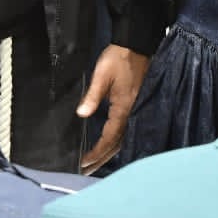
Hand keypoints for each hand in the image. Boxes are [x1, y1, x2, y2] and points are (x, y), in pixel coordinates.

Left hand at [76, 45, 149, 173]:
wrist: (136, 44)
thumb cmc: (117, 58)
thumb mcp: (101, 75)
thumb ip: (92, 96)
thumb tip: (81, 114)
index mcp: (124, 108)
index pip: (109, 138)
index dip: (96, 152)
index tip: (83, 163)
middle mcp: (133, 113)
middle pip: (117, 144)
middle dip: (101, 159)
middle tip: (85, 172)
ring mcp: (136, 110)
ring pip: (123, 139)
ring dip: (108, 153)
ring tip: (94, 165)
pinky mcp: (136, 106)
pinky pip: (127, 130)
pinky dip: (116, 142)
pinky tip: (109, 147)